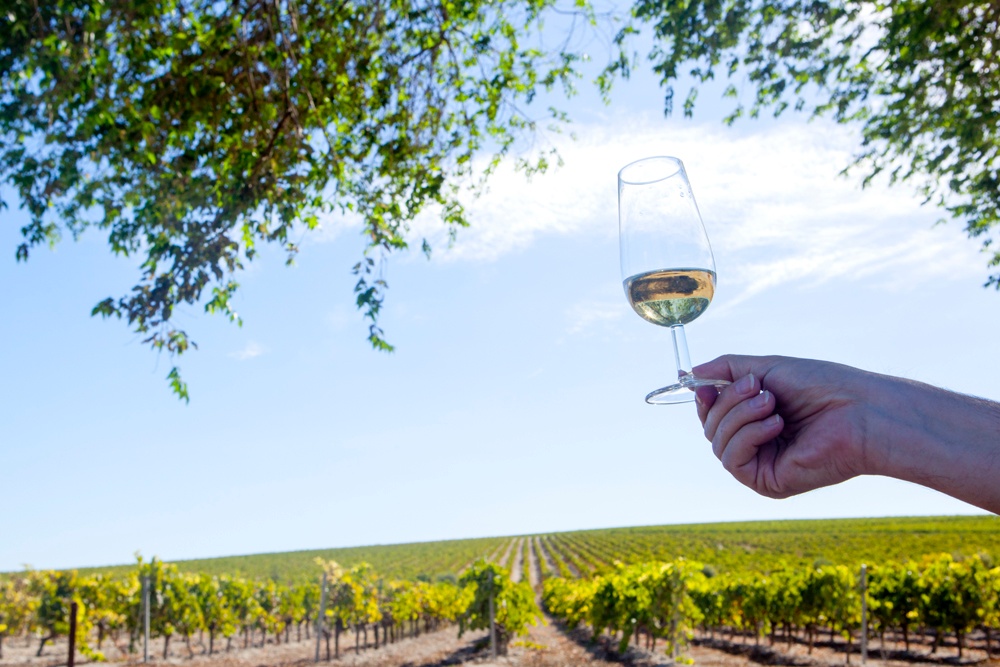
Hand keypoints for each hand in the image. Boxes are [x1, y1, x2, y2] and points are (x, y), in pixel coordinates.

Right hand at [692, 355, 876, 498]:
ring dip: (740, 415)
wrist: (860, 411)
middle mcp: (756, 444)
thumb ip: (726, 369)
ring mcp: (761, 464)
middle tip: (759, 387)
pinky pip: (732, 459)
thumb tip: (688, 374)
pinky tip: (776, 425)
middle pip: (710, 426)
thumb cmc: (822, 387)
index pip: (712, 414)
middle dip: (728, 402)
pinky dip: (748, 435)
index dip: (706, 399)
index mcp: (756, 419)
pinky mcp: (767, 482)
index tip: (706, 384)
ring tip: (773, 403)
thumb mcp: (765, 368)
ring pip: (718, 442)